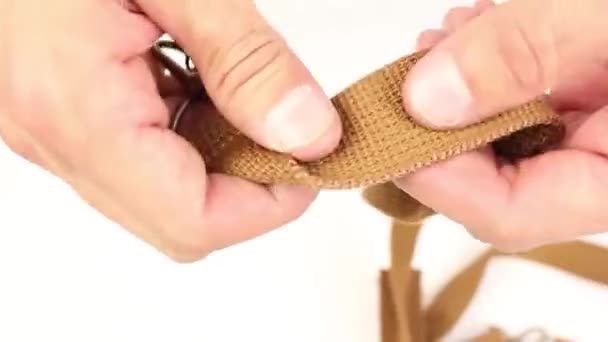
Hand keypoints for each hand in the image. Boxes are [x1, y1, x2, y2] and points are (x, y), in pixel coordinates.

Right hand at [0, 0, 341, 260]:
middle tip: (288, 125)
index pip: (192, 220)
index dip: (268, 205)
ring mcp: (55, 134)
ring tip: (243, 92)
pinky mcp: (64, 121)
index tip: (312, 157)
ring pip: (164, 198)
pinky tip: (204, 84)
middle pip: (180, 221)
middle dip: (250, 185)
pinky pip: (143, 162)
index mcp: (77, 110)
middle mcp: (57, 139)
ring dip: (223, 159)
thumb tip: (308, 133)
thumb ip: (245, 60)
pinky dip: (192, 138)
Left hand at [396, 0, 607, 250]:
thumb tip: (426, 98)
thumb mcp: (607, 18)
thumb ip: (527, 54)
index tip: (390, 125)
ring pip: (509, 138)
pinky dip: (502, 69)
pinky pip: (535, 105)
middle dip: (444, 122)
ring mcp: (602, 143)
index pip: (510, 212)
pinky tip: (485, 28)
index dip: (438, 175)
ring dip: (467, 89)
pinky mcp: (596, 110)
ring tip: (449, 35)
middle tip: (414, 66)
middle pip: (498, 178)